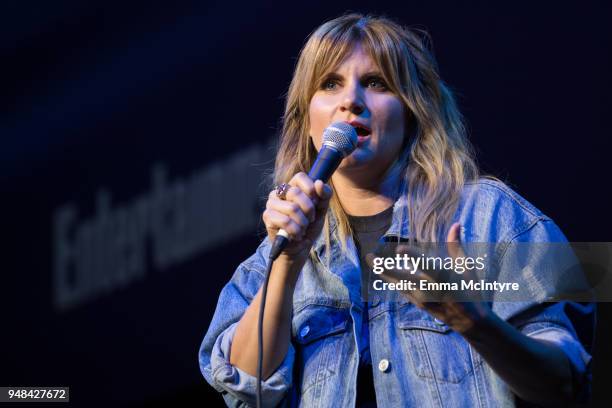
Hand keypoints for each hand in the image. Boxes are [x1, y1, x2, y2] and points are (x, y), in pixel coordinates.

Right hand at [262, 172, 332, 260]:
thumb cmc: (309, 225)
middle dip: (308, 209)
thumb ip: (324, 195)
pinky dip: (295, 231)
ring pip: (292, 208)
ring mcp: (271, 204)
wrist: (300, 247)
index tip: (316, 203)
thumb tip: (319, 183)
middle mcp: (279, 192)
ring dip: (302, 223)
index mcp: (292, 186)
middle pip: (296, 192)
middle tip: (309, 219)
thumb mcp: (321, 210)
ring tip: (302, 229)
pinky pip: (285, 221)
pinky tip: (295, 235)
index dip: (310, 189)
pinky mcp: (267, 216)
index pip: (300, 177)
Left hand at [376, 223, 491, 333]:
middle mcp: (430, 290)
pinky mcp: (417, 303)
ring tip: (369, 258)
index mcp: (444, 279)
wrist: (469, 322)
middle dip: (384, 268)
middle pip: (402, 278)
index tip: (399, 248)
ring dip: (382, 272)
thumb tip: (455, 224)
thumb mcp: (467, 268)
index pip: (426, 266)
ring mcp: (421, 298)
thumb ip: (457, 246)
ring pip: (397, 283)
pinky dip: (390, 278)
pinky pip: (400, 288)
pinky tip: (380, 268)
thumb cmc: (470, 290)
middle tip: (369, 256)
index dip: (413, 257)